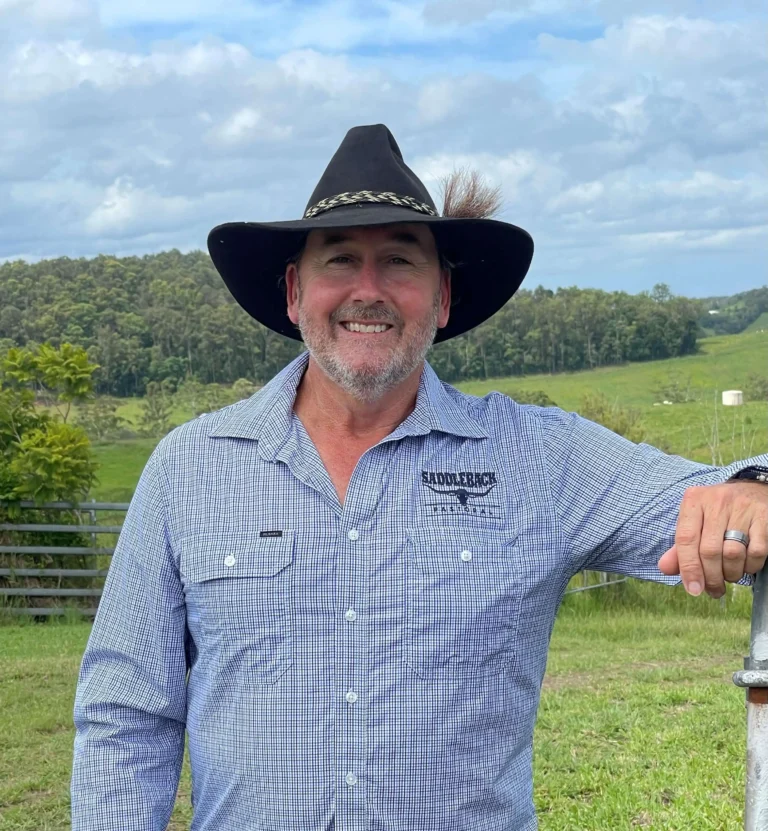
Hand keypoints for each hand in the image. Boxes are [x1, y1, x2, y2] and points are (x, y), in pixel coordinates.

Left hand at [657, 481, 767, 597]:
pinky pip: (756, 552)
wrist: (754, 491)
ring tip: (730, 575)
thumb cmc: (719, 512)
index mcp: (694, 501)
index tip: (693, 589)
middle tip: (714, 590)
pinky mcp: (764, 517)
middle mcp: (716, 501)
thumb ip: (680, 547)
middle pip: (709, 550)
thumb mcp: (696, 522)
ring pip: (733, 553)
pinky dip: (750, 566)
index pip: (686, 539)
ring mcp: (742, 507)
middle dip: (711, 577)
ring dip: (731, 573)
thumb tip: (664, 568)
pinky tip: (746, 565)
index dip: (688, 567)